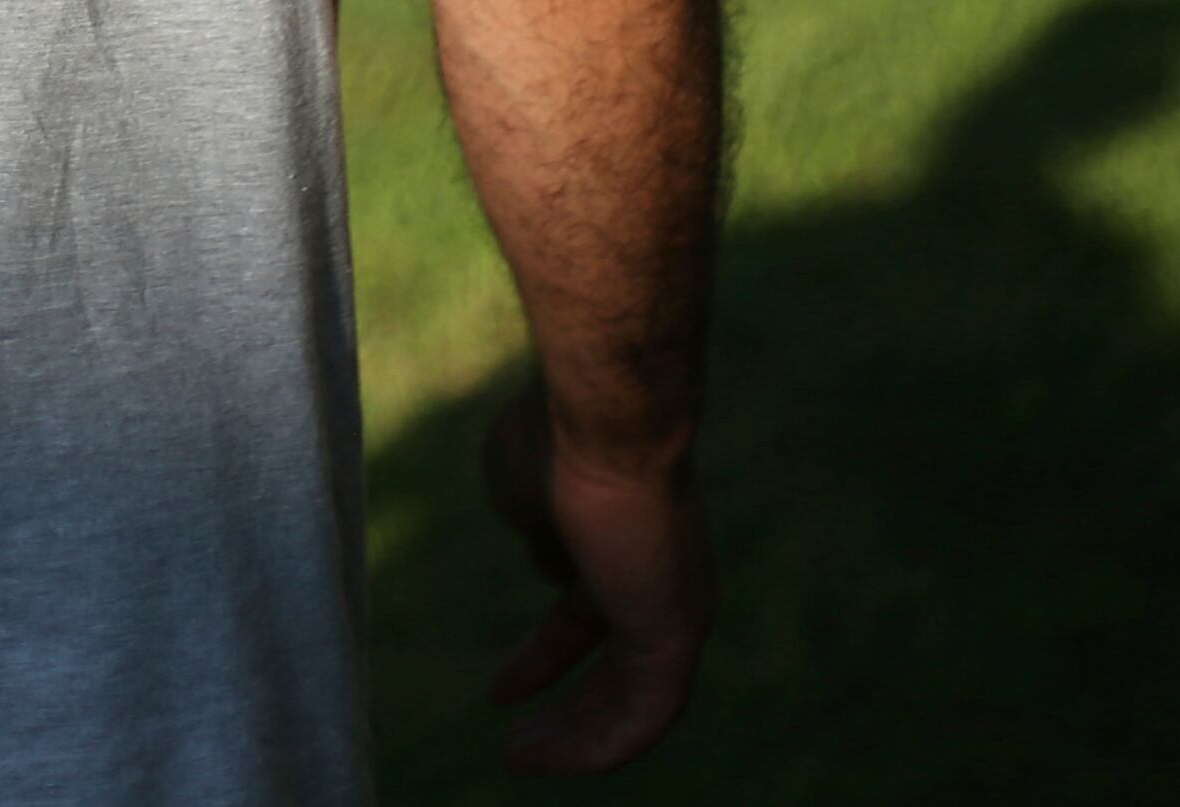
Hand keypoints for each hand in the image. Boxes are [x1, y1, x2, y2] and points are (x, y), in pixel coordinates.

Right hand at [476, 386, 712, 773]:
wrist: (604, 419)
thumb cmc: (553, 440)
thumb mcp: (522, 491)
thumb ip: (537, 532)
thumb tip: (551, 562)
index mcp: (618, 542)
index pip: (585, 617)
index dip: (544, 659)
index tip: (503, 691)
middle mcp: (657, 580)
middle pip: (614, 666)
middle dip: (566, 707)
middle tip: (516, 738)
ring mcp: (674, 607)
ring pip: (633, 698)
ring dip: (578, 736)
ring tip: (519, 761)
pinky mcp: (676, 632)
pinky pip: (646, 713)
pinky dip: (602, 745)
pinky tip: (553, 761)